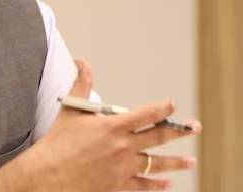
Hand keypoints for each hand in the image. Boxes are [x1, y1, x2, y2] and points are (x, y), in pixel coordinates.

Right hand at [30, 59, 200, 190]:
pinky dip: (157, 184)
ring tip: (191, 161)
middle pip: (158, 137)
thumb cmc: (57, 143)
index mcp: (113, 126)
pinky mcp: (118, 186)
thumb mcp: (70, 110)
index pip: (146, 114)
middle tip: (195, 128)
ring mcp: (122, 168)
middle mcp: (123, 147)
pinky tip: (167, 183)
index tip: (173, 105)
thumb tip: (82, 62)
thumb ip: (81, 84)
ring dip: (176, 162)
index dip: (163, 108)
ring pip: (156, 164)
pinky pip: (143, 185)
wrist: (47, 175)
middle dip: (179, 131)